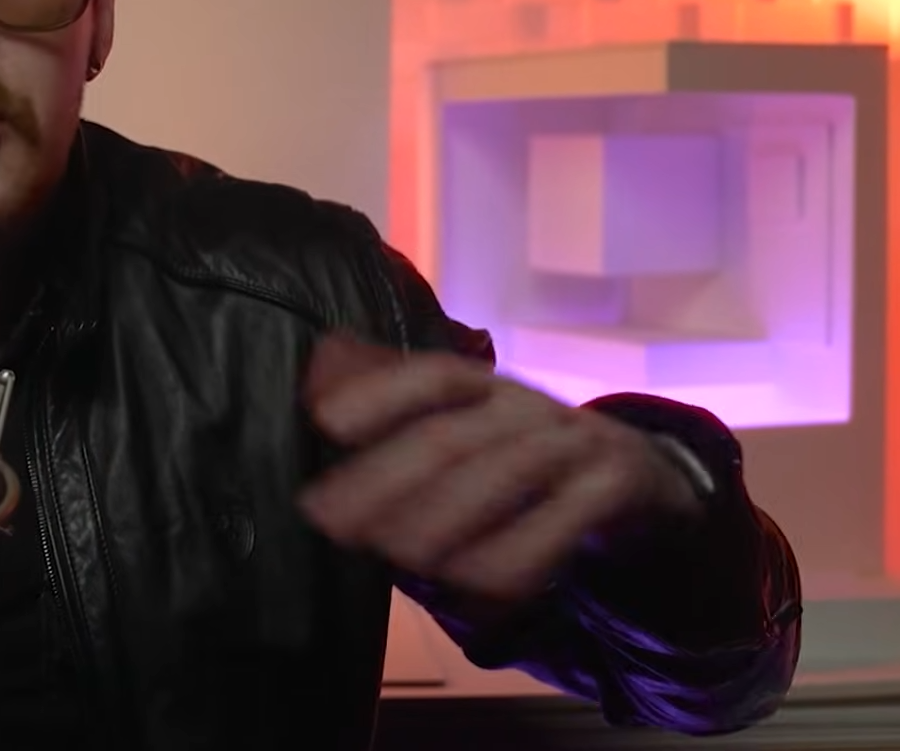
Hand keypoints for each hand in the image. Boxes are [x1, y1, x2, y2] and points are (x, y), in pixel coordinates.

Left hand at [299, 335, 702, 605]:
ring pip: (503, 475)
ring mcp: (575, 442)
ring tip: (392, 553)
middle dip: (382, 479)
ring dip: (441, 519)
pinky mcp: (615, 487)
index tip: (326, 421)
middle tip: (327, 517)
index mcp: (485, 386)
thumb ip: (394, 400)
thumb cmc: (528, 451)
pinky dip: (514, 556)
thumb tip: (316, 378)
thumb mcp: (468, 419)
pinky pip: (561, 524)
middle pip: (451, 436)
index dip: (379, 393)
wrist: (646, 475)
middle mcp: (526, 405)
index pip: (432, 376)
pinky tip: (470, 585)